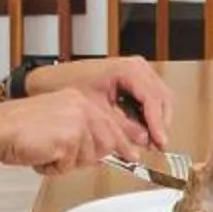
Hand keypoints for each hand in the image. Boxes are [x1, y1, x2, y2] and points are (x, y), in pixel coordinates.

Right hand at [0, 89, 141, 175]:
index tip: (133, 156)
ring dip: (68, 163)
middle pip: (107, 143)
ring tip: (46, 152)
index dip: (123, 144)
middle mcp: (81, 106)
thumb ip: (83, 136)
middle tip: (62, 156)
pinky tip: (40, 155)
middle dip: (87, 158)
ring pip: (91, 157)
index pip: (112, 124)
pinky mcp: (70, 137)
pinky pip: (72, 164)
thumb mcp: (58, 127)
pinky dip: (55, 167)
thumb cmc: (19, 130)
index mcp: (79, 99)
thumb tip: (104, 155)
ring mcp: (77, 121)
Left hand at [27, 55, 172, 150]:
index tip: (160, 141)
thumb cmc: (66, 85)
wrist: (50, 79)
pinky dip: (149, 114)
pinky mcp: (133, 79)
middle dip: (160, 123)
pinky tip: (143, 129)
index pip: (153, 99)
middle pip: (162, 98)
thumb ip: (123, 126)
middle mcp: (136, 67)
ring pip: (160, 98)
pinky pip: (150, 97)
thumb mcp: (96, 110)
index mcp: (127, 69)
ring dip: (157, 120)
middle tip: (157, 145)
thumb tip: (143, 140)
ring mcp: (136, 71)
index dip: (158, 124)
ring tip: (150, 141)